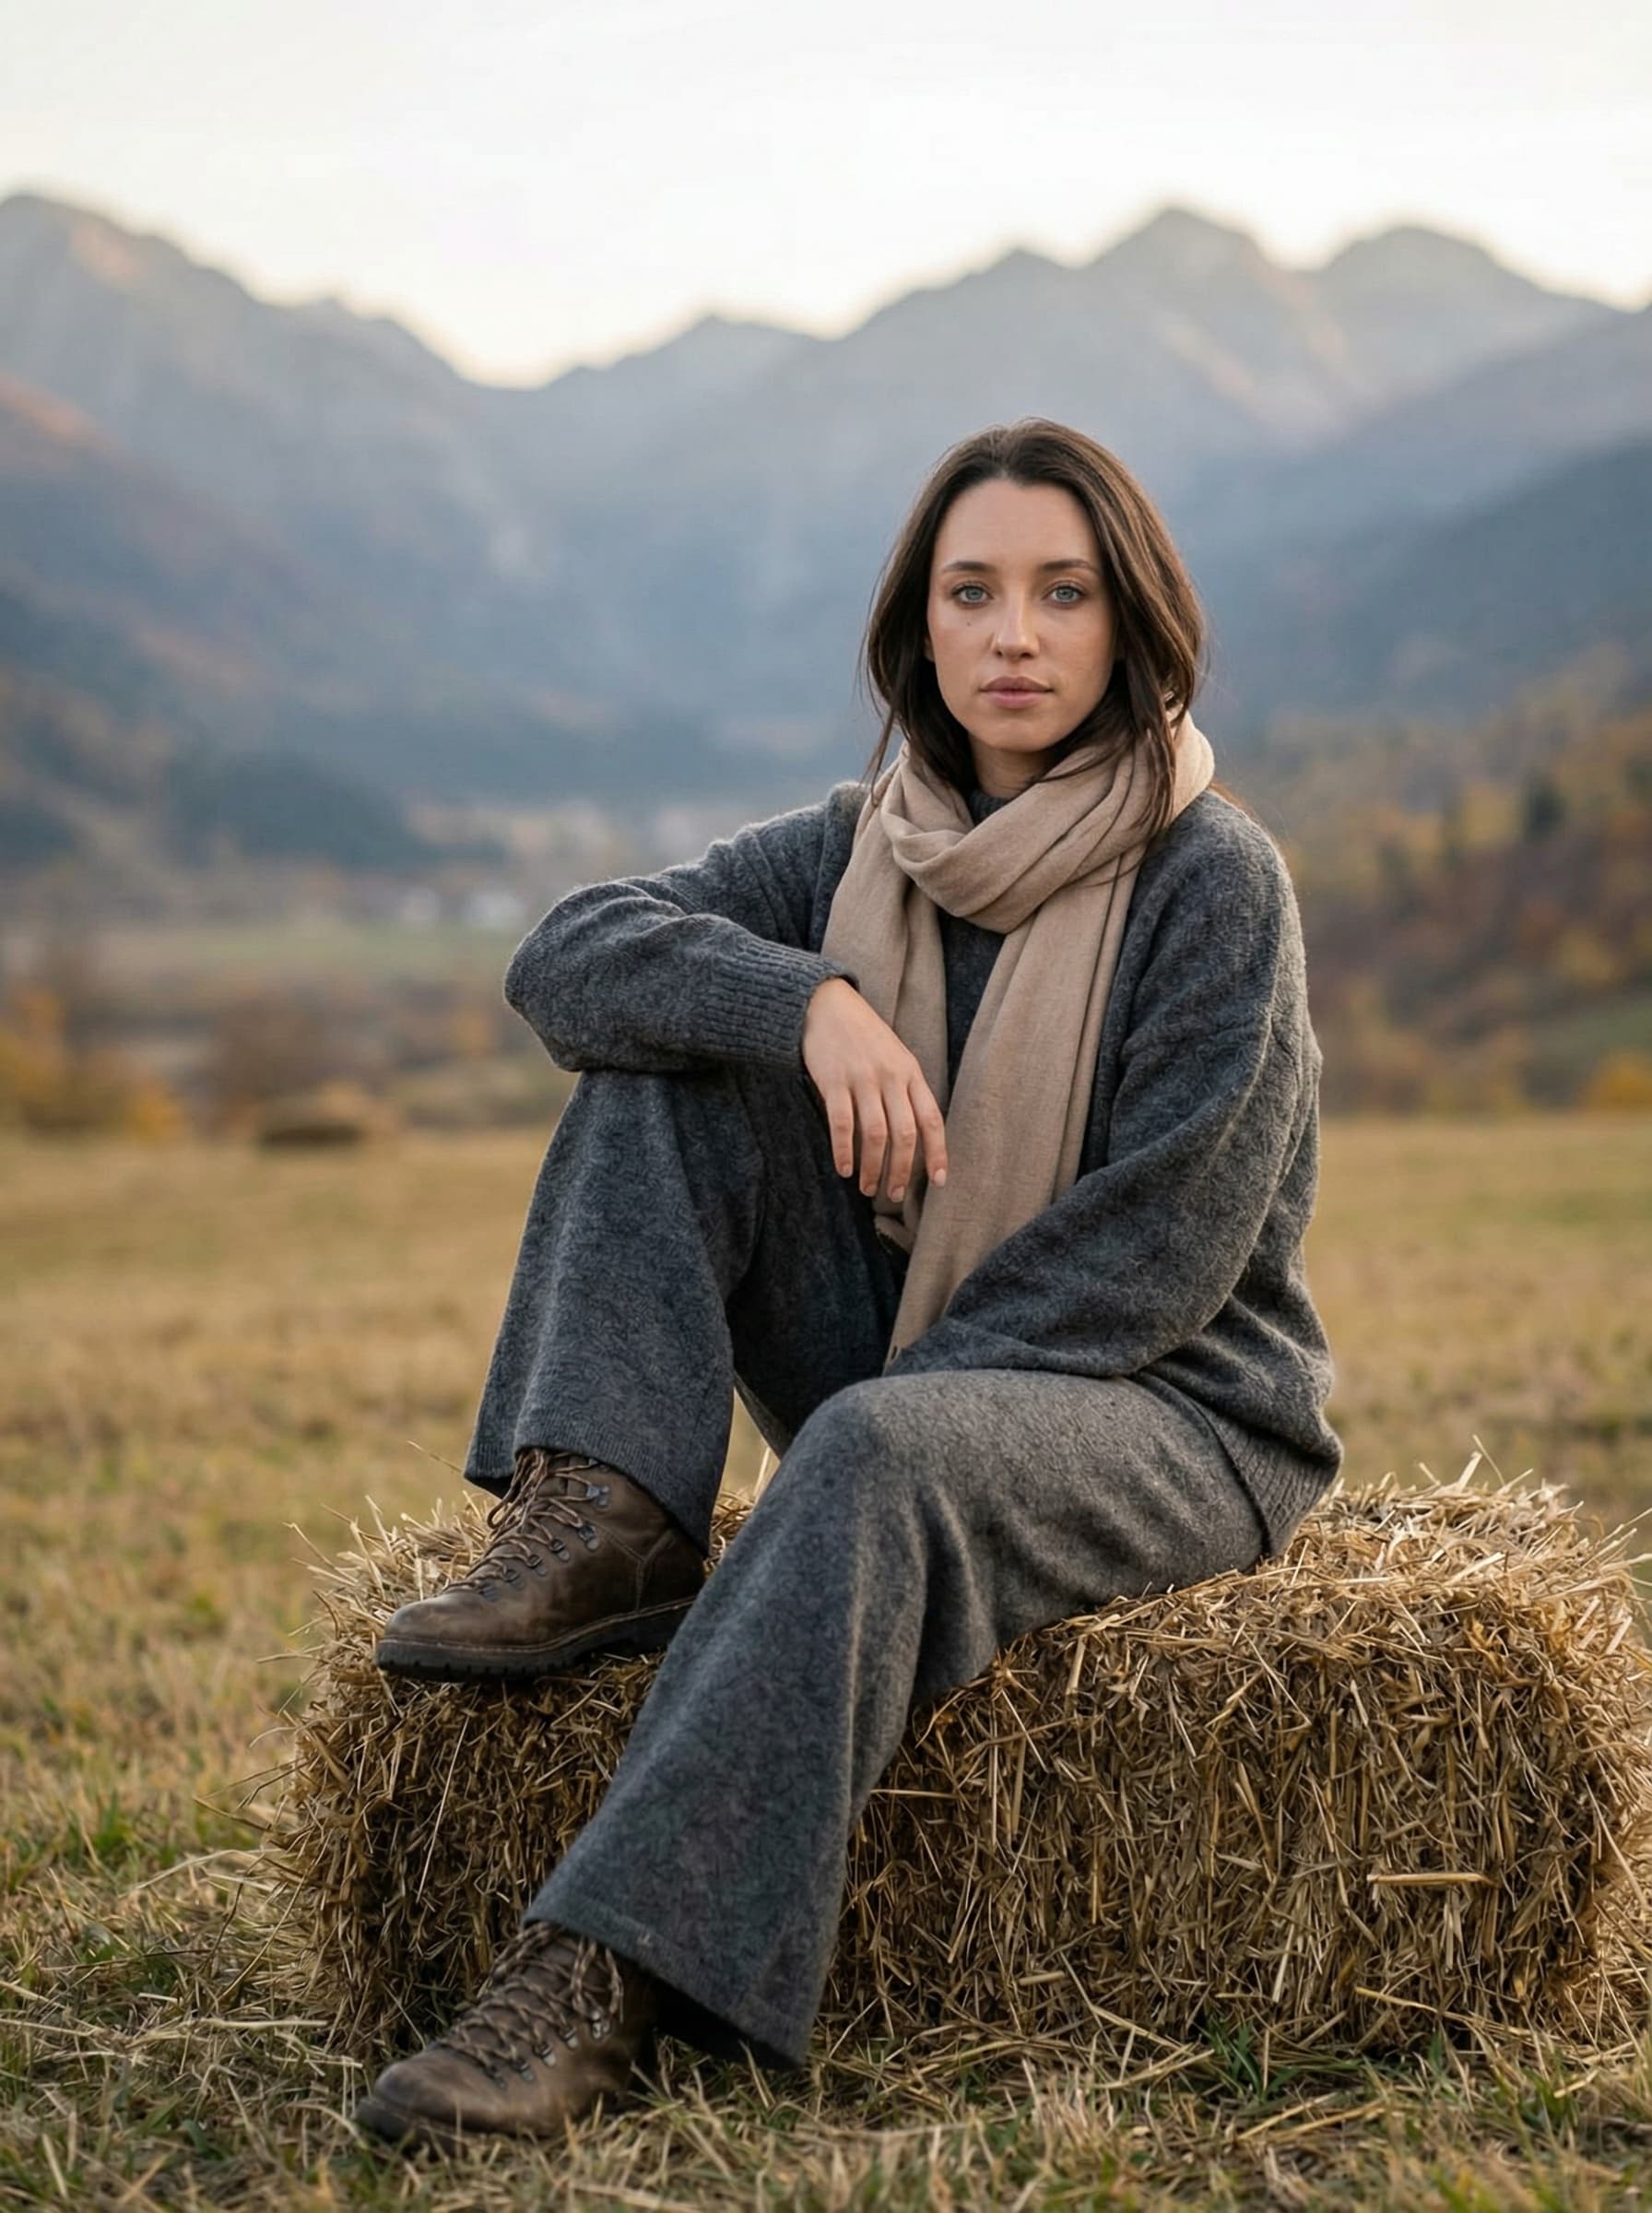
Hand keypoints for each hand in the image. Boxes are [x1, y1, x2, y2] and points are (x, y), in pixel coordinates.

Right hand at [801, 978, 947, 1202]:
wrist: (826, 1004)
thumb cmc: (863, 1036)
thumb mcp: (895, 1056)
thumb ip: (906, 1089)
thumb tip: (914, 1135)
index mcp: (911, 1072)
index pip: (931, 1119)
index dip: (937, 1152)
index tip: (938, 1180)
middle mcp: (891, 1076)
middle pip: (905, 1133)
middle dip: (901, 1170)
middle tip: (894, 1195)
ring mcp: (862, 1078)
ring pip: (875, 1134)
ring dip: (873, 1167)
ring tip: (868, 1188)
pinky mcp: (833, 1080)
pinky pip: (842, 1124)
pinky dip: (844, 1151)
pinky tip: (844, 1169)